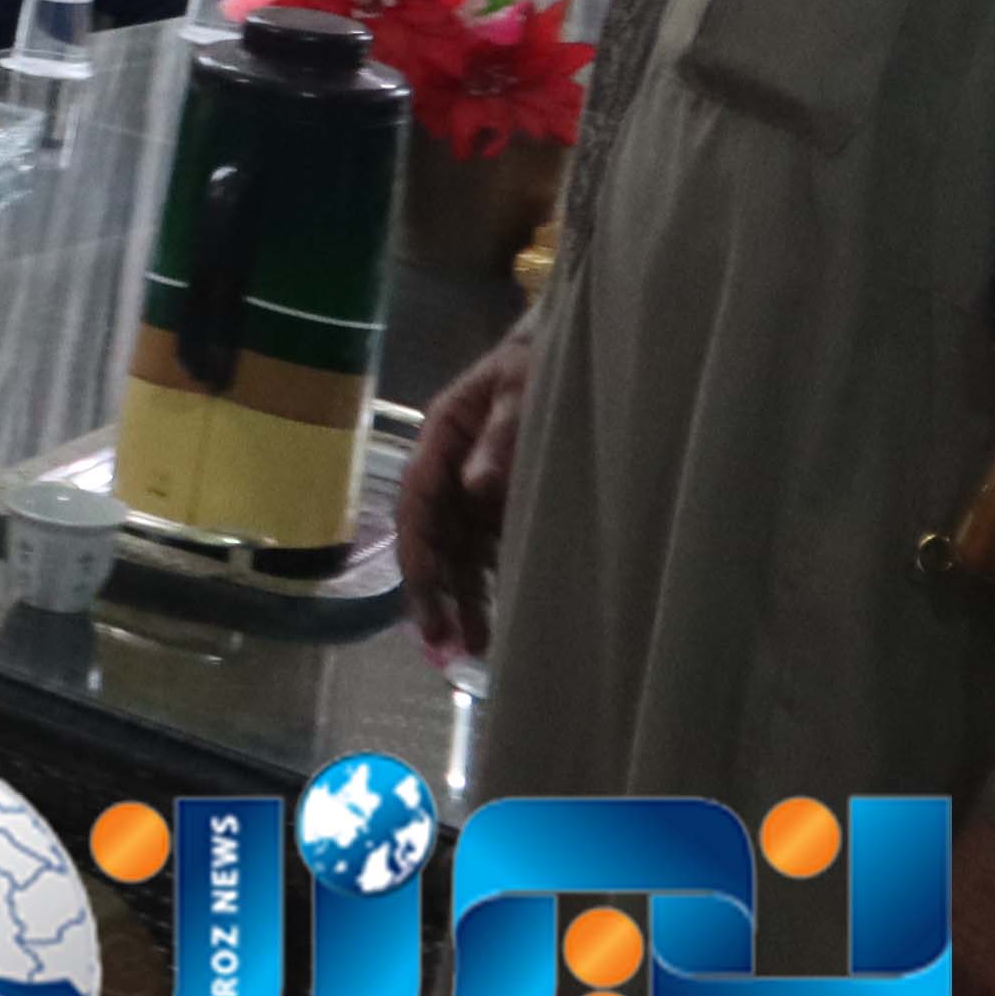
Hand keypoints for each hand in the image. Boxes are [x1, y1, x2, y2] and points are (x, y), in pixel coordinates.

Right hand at [399, 326, 533, 660]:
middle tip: (443, 643)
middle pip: (433, 538)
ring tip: (473, 649)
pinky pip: (491, 551)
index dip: (418, 554)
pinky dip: (492, 585)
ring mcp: (476, 489)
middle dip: (434, 592)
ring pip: (460, 553)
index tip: (425, 598)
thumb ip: (503, 437)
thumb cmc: (543, 361)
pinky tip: (500, 622)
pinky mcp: (504, 503)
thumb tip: (476, 487)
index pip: (418, 503)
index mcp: (441, 435)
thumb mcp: (524, 388)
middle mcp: (451, 468)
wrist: (576, 345)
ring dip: (463, 599)